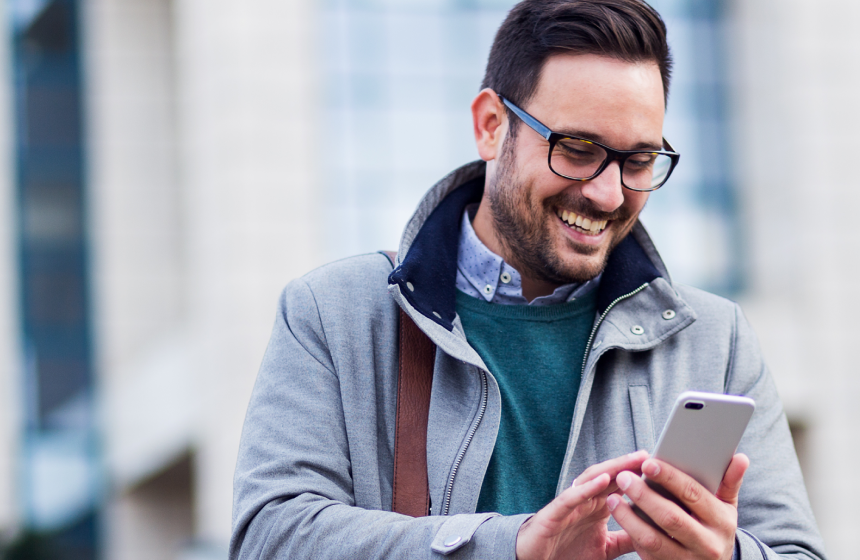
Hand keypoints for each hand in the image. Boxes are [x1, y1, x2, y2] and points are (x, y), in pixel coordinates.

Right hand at [516, 451, 647, 559]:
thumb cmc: (566, 552)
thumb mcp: (606, 548)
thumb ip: (626, 539)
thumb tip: (654, 535)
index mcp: (598, 507)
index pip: (621, 486)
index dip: (639, 476)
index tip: (662, 469)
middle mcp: (586, 501)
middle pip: (610, 476)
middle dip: (629, 465)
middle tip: (651, 456)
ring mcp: (571, 504)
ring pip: (592, 480)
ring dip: (612, 468)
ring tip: (632, 461)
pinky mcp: (555, 512)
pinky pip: (572, 496)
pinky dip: (587, 487)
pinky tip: (603, 479)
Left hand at [607, 454, 749, 559]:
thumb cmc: (716, 528)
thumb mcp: (726, 508)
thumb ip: (729, 482)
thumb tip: (740, 457)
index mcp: (721, 522)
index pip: (693, 495)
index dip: (669, 478)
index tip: (648, 462)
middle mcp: (707, 544)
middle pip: (670, 518)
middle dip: (644, 496)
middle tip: (623, 477)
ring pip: (653, 540)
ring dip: (629, 518)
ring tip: (613, 498)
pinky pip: (646, 553)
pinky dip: (631, 534)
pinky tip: (620, 517)